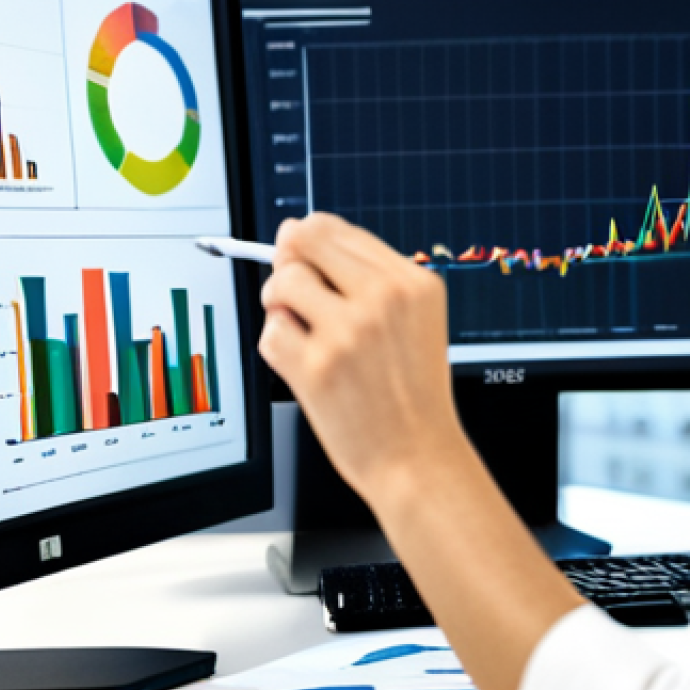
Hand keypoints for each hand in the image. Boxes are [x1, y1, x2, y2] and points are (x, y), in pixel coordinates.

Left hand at [259, 213, 460, 503]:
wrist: (419, 459)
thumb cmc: (412, 394)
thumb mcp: (413, 319)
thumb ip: (361, 274)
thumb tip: (292, 232)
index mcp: (412, 281)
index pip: (336, 229)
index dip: (308, 242)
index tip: (303, 259)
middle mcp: (383, 298)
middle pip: (303, 241)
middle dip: (289, 263)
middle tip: (297, 293)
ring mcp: (349, 331)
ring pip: (282, 284)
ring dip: (280, 305)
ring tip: (303, 332)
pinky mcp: (317, 367)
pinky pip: (271, 333)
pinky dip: (278, 347)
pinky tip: (305, 364)